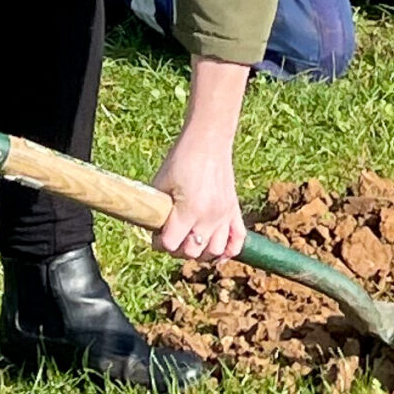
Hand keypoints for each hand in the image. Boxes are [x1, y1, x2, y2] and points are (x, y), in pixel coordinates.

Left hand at [148, 133, 245, 259]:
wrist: (208, 141)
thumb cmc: (181, 159)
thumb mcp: (161, 183)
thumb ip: (159, 210)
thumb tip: (154, 230)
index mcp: (189, 210)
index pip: (171, 245)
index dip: (159, 242)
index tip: (156, 233)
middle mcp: (209, 216)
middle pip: (192, 252)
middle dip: (178, 249)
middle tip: (173, 236)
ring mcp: (224, 214)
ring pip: (215, 251)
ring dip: (201, 252)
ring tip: (192, 241)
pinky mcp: (234, 210)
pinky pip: (238, 240)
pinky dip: (229, 251)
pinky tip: (217, 251)